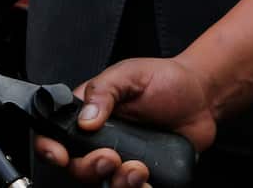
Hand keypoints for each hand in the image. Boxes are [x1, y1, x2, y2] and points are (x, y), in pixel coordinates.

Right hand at [34, 58, 215, 186]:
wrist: (202, 97)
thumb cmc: (163, 79)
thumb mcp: (128, 75)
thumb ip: (103, 91)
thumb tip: (85, 120)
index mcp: (86, 114)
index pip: (56, 134)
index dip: (50, 147)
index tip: (60, 155)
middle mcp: (100, 139)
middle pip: (77, 166)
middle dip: (89, 168)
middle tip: (110, 158)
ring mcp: (122, 159)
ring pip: (104, 183)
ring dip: (117, 183)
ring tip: (138, 168)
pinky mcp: (144, 174)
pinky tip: (148, 178)